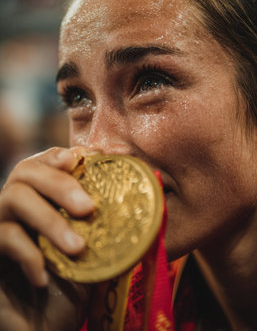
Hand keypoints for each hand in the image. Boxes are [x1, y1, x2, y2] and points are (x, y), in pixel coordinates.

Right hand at [0, 146, 94, 329]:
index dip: (59, 155)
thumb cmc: (72, 289)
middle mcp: (16, 207)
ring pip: (13, 198)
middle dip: (59, 183)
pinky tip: (46, 277)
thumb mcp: (97, 253)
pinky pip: (4, 237)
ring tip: (76, 248)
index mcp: (41, 199)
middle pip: (25, 171)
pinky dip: (29, 254)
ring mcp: (0, 227)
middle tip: (88, 207)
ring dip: (49, 220)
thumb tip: (152, 186)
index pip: (43, 162)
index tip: (82, 158)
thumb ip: (110, 223)